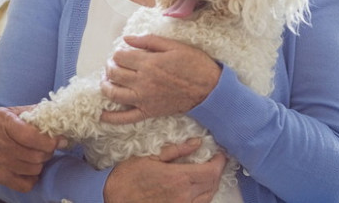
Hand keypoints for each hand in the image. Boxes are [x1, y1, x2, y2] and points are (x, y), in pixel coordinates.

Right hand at [0, 106, 63, 191]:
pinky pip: (25, 184)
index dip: (50, 140)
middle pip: (37, 154)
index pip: (32, 136)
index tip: (60, 139)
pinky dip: (33, 178)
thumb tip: (53, 112)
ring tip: (37, 155)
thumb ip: (29, 112)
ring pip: (34, 169)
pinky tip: (30, 169)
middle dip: (48, 151)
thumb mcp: (5, 112)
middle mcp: (1, 144)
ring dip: (41, 163)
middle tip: (48, 146)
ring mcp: (0, 163)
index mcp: (4, 123)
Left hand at [101, 34, 220, 123]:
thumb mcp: (173, 45)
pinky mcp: (149, 112)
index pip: (120, 56)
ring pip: (114, 93)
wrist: (209, 89)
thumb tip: (126, 38)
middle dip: (109, 66)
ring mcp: (144, 99)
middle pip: (114, 73)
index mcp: (148, 63)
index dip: (118, 52)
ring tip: (106, 80)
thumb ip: (148, 40)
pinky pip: (126, 118)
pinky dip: (111, 118)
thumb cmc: (194, 64)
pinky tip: (102, 114)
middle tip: (114, 64)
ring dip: (105, 86)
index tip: (123, 52)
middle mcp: (143, 82)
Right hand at [103, 139, 226, 202]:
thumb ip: (176, 150)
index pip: (212, 171)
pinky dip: (204, 194)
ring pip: (209, 195)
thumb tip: (196, 142)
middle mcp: (185, 195)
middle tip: (215, 160)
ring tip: (208, 171)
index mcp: (179, 178)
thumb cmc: (128, 178)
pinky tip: (198, 186)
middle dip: (217, 170)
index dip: (220, 161)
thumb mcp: (150, 158)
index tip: (220, 153)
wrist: (118, 201)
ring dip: (212, 183)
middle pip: (213, 183)